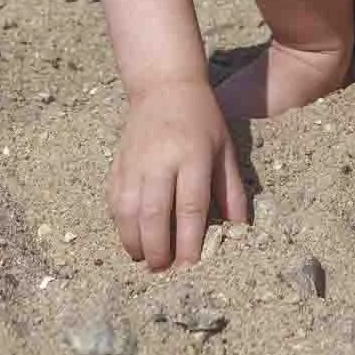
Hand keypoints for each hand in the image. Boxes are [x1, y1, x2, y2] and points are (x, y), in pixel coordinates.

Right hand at [108, 80, 249, 269]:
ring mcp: (135, 162)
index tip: (190, 266)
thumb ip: (232, 189)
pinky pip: (114, 201)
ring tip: (145, 259)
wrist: (163, 85)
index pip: (190, 207)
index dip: (189, 241)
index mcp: (193, 156)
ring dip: (134, 242)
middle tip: (163, 269)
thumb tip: (239, 228)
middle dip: (158, 249)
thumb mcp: (225, 149)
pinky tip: (131, 237)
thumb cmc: (202, 118)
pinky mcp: (118, 163)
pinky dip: (120, 225)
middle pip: (154, 214)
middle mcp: (161, 160)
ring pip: (128, 211)